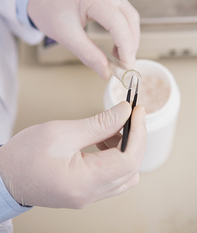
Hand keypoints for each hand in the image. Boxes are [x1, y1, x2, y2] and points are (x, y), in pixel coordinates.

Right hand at [0, 102, 145, 208]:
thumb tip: (124, 112)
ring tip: (110, 127)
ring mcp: (89, 195)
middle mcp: (90, 194)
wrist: (4, 176)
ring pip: (125, 174)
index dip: (138, 132)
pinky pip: (112, 175)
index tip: (137, 111)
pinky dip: (114, 155)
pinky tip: (102, 139)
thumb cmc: (25, 155)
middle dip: (134, 138)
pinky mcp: (86, 191)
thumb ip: (98, 123)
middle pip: (130, 168)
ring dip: (124, 147)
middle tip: (127, 115)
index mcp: (84, 182)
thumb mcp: (62, 132)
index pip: (128, 160)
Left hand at [27, 0, 139, 77]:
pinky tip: (117, 45)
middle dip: (131, 42)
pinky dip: (123, 31)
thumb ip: (88, 54)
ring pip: (128, 15)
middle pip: (129, 16)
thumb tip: (106, 72)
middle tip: (127, 64)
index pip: (117, 21)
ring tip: (122, 57)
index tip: (126, 65)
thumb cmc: (47, 10)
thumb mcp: (65, 35)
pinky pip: (121, 14)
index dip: (125, 45)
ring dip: (129, 37)